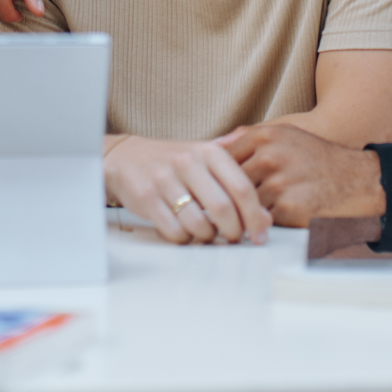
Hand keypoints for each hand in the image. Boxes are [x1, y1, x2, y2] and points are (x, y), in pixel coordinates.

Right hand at [105, 136, 270, 244]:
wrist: (126, 157)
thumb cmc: (172, 162)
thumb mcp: (207, 162)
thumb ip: (237, 184)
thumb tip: (266, 217)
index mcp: (209, 152)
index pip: (242, 188)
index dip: (255, 217)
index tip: (259, 235)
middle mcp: (188, 162)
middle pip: (223, 209)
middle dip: (233, 231)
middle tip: (233, 238)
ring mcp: (165, 180)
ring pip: (199, 224)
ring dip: (207, 237)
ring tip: (206, 233)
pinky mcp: (146, 198)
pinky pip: (175, 231)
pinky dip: (185, 239)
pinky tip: (185, 232)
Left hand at [219, 124, 385, 226]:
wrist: (358, 181)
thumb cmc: (318, 159)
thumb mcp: (286, 135)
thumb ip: (248, 137)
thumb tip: (212, 146)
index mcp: (266, 136)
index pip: (222, 157)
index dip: (216, 174)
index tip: (214, 184)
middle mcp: (270, 157)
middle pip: (229, 182)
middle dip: (228, 195)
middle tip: (222, 205)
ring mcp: (279, 183)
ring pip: (243, 203)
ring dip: (243, 212)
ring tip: (247, 214)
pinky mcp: (288, 209)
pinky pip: (261, 220)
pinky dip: (262, 223)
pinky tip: (269, 221)